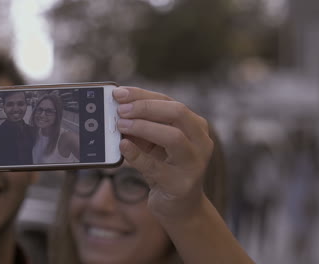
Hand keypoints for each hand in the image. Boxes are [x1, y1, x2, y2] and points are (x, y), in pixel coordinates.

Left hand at [113, 87, 212, 219]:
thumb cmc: (164, 167)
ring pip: (173, 137)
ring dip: (143, 127)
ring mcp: (194, 163)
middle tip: (120, 110)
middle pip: (177, 113)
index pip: (169, 102)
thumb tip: (117, 109)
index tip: (119, 93)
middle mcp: (201, 141)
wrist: (180, 206)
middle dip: (145, 108)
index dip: (142, 95)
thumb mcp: (154, 144)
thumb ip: (141, 127)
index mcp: (195, 126)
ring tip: (120, 125)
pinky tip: (123, 146)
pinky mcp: (181, 184)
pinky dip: (137, 155)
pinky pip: (155, 166)